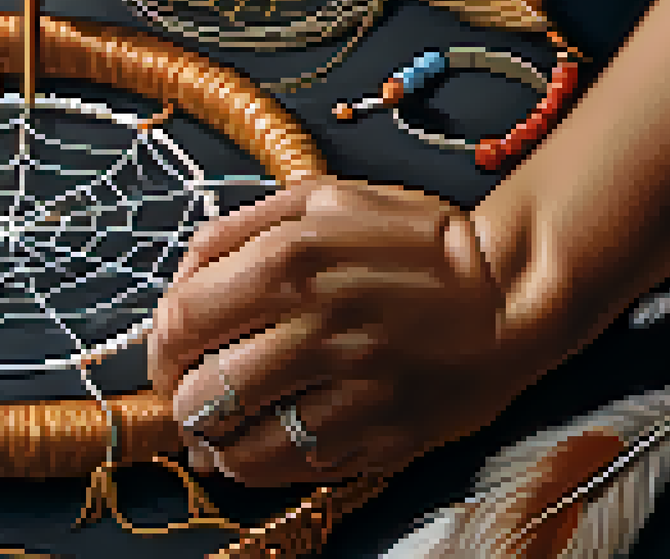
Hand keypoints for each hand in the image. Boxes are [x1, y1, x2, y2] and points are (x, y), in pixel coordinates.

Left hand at [147, 176, 577, 487]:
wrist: (509, 293)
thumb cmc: (413, 243)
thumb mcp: (323, 199)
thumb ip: (239, 227)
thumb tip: (180, 276)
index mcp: (292, 261)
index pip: (180, 321)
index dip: (160, 344)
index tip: (172, 350)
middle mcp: (316, 328)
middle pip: (197, 392)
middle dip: (181, 395)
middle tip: (193, 390)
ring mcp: (349, 391)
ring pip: (235, 444)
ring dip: (214, 438)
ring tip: (221, 425)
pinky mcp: (377, 438)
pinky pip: (287, 469)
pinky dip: (258, 463)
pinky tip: (260, 442)